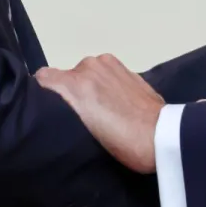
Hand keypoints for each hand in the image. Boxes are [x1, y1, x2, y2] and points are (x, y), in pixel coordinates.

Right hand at [35, 54, 163, 172]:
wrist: (161, 137)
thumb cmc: (121, 142)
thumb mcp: (82, 134)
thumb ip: (64, 113)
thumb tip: (57, 107)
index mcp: (75, 83)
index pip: (44, 78)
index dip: (45, 94)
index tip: (54, 112)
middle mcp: (89, 66)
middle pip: (67, 77)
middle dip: (71, 93)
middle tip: (83, 118)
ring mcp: (109, 64)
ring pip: (87, 74)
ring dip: (90, 87)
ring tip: (103, 112)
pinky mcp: (126, 68)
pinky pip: (105, 73)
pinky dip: (106, 84)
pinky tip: (117, 104)